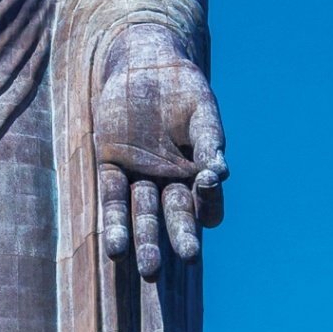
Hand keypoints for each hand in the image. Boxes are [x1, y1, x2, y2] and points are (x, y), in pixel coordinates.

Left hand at [94, 32, 226, 277]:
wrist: (145, 62)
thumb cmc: (181, 88)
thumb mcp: (200, 111)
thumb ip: (210, 141)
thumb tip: (221, 173)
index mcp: (197, 174)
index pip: (207, 206)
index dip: (209, 203)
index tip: (209, 189)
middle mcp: (169, 182)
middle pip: (176, 216)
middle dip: (180, 237)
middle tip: (188, 257)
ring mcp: (140, 177)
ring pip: (142, 215)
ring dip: (145, 240)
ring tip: (148, 269)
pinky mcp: (111, 166)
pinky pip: (112, 199)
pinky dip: (115, 222)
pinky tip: (116, 249)